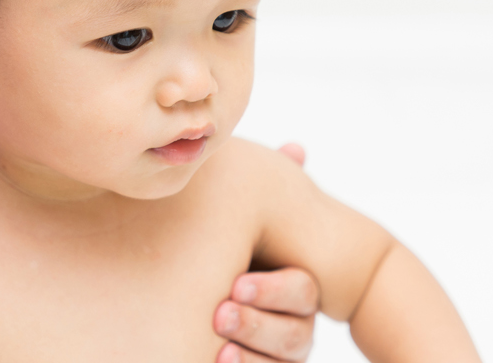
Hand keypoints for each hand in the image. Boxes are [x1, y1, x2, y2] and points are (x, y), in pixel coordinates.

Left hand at [215, 143, 318, 362]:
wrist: (191, 301)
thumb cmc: (231, 252)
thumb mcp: (248, 224)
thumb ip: (266, 195)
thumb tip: (295, 149)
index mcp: (293, 286)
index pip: (300, 291)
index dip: (273, 290)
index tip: (235, 284)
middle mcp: (292, 325)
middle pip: (293, 334)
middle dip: (258, 323)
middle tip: (220, 312)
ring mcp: (276, 355)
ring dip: (250, 356)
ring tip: (219, 350)